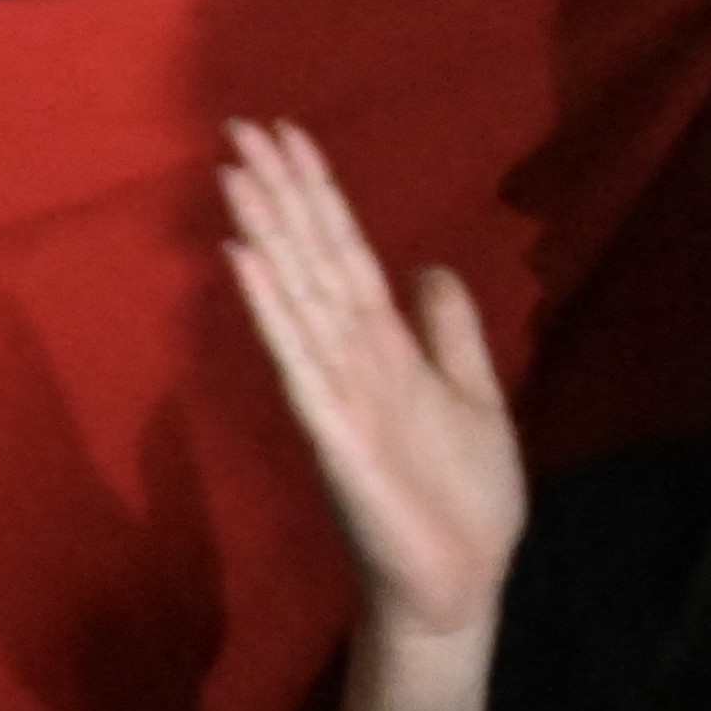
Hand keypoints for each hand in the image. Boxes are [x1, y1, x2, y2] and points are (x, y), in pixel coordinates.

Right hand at [222, 117, 526, 653]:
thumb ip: (449, 332)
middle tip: (239, 126)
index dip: (316, 192)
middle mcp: (351, 356)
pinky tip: (244, 262)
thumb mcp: (477, 396)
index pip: (344, 251)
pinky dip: (271, 310)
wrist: (463, 583)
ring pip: (296, 296)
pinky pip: (297, 361)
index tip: (287, 133)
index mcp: (385, 345)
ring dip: (264, 234)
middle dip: (279, 193)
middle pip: (311, 259)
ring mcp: (336, 391)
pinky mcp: (333, 433)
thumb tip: (427, 265)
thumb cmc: (466, 499)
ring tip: (233, 174)